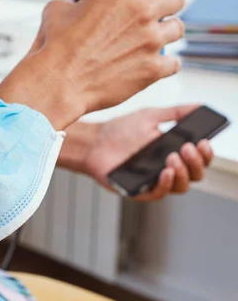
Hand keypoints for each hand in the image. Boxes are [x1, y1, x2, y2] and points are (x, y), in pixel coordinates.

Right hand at [0, 0, 184, 129]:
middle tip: (157, 10)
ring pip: (178, 29)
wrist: (58, 83)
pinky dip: (166, 64)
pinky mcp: (153, 69)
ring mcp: (150, 40)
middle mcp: (141, 10)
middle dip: (169, 2)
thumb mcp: (58, 9)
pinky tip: (154, 64)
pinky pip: (174, 63)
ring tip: (153, 38)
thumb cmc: (55, 47)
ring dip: (167, 32)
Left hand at [67, 105, 213, 200]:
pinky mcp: (141, 191)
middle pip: (195, 174)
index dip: (206, 153)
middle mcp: (168, 169)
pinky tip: (164, 171)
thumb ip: (175, 113)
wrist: (95, 141)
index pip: (198, 158)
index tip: (204, 142)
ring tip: (173, 157)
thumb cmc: (121, 130)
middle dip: (196, 162)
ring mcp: (155, 181)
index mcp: (174, 152)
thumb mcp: (150, 116)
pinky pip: (159, 194)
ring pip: (181, 186)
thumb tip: (199, 106)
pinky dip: (165, 184)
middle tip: (188, 148)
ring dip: (183, 173)